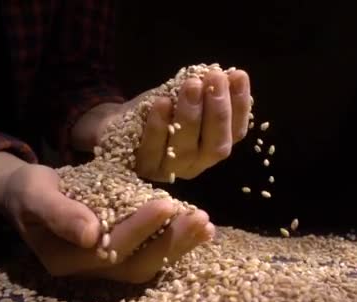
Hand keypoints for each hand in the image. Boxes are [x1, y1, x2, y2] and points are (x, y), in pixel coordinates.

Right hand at [3, 164, 214, 282]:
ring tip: (206, 225)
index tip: (166, 203)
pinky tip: (200, 230)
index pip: (108, 248)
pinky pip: (150, 256)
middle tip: (200, 217)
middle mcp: (87, 271)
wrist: (26, 195)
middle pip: (135, 264)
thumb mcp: (35, 193)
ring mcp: (104, 267)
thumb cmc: (28, 190)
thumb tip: (91, 234)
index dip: (139, 228)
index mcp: (64, 259)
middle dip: (169, 241)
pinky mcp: (119, 256)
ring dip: (179, 246)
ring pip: (147, 264)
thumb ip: (59, 213)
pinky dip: (176, 243)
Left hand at [70, 70, 251, 181]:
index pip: (235, 132)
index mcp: (212, 146)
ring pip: (185, 150)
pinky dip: (159, 126)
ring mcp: (169, 170)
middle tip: (215, 78)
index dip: (240, 105)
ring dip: (191, 115)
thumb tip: (233, 75)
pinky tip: (163, 102)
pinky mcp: (143, 168)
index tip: (238, 75)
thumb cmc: (157, 109)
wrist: (115, 123)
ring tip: (192, 85)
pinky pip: (153, 150)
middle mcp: (196, 164)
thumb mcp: (183, 95)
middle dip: (218, 111)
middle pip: (215, 147)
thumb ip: (207, 90)